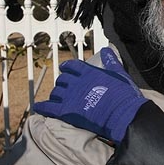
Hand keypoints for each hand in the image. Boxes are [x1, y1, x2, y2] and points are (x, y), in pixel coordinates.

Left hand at [34, 48, 148, 143]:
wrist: (122, 114)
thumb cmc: (124, 95)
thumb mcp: (119, 74)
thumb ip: (111, 61)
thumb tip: (107, 50)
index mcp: (89, 72)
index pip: (71, 66)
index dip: (67, 68)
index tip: (66, 69)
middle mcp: (77, 82)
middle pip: (62, 80)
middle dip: (62, 83)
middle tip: (65, 88)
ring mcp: (70, 97)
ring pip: (55, 93)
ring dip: (55, 96)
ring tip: (57, 100)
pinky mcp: (66, 111)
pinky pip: (48, 108)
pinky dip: (42, 107)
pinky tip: (40, 107)